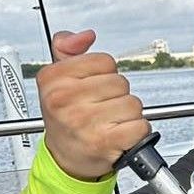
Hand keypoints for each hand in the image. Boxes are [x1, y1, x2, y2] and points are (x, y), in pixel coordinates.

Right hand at [37, 30, 148, 180]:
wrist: (65, 158)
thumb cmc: (66, 117)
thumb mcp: (58, 79)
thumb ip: (68, 49)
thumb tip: (86, 35)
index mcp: (53, 79)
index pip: (104, 61)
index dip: (105, 74)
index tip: (91, 88)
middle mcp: (64, 99)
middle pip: (120, 82)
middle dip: (117, 95)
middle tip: (101, 109)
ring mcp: (84, 121)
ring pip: (133, 103)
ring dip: (128, 114)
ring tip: (109, 122)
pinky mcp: (104, 141)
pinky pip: (140, 125)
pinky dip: (136, 131)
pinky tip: (119, 135)